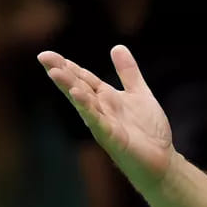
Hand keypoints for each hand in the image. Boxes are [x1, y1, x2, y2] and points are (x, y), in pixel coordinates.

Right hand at [38, 46, 174, 188]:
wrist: (163, 160)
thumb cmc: (149, 131)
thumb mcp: (139, 94)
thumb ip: (128, 73)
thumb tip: (117, 47)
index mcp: (105, 98)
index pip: (83, 78)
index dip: (68, 66)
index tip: (49, 54)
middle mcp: (100, 110)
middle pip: (77, 87)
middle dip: (61, 72)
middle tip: (43, 57)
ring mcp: (104, 124)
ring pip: (83, 103)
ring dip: (69, 87)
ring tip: (54, 72)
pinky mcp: (113, 137)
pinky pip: (98, 121)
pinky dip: (88, 108)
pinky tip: (78, 95)